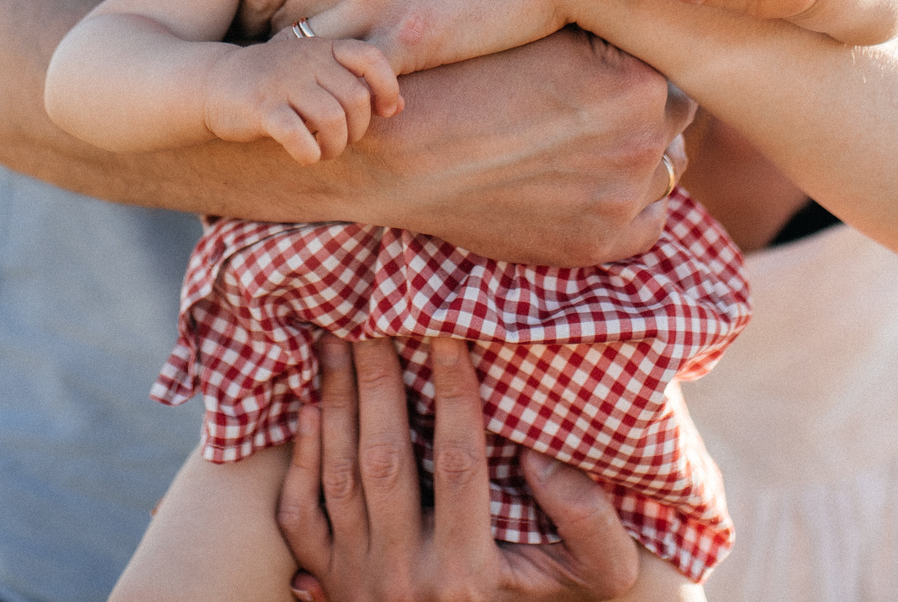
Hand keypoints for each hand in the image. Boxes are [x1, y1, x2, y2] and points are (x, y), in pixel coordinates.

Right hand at [206, 36, 403, 164]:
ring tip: (324, 151)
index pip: (371, 58)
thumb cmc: (275, 84)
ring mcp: (283, 82)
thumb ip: (354, 84)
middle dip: (358, 129)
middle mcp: (306, 59)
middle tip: (341, 140)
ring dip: (335, 146)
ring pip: (332, 119)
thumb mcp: (315, 74)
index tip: (386, 110)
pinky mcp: (261, 107)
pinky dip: (309, 153)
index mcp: (323, 47)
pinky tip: (304, 155)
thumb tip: (400, 106)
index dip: (388, 87)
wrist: (213, 83)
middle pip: (356, 98)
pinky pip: (298, 135)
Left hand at [246, 0, 669, 73]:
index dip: (256, 17)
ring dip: (307, 86)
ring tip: (319, 107)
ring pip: (300, 58)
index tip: (270, 41)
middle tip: (283, 85)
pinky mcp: (407, 38)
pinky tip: (364, 113)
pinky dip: (348, 101)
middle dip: (271, 55)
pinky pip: (348, 82)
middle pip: (268, 21)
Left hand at [278, 335, 642, 601]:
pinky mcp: (330, 581)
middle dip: (376, 383)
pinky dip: (300, 460)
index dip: (454, 394)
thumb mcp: (598, 573)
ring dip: (335, 405)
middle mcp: (407, 577)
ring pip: (339, 480)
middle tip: (371, 322)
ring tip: (335, 344)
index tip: (446, 333)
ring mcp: (360, 580)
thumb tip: (540, 453)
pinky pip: (299, 518)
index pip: (460, 465)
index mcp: (470, 574)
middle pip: (385, 462)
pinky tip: (309, 410)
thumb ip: (587, 519)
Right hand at [355, 30, 693, 265]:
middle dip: (645, 106)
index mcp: (636, 83)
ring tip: (591, 140)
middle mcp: (640, 144)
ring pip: (665, 169)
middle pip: (674, 117)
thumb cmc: (463, 75)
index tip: (608, 61)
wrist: (402, 150)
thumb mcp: (540, 33)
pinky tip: (599, 183)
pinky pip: (650, 224)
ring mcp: (620, 201)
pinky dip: (635, 204)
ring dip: (642, 154)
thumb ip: (602, 34)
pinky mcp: (594, 244)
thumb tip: (641, 24)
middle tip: (599, 99)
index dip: (636, 61)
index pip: (668, 66)